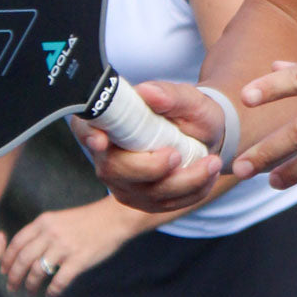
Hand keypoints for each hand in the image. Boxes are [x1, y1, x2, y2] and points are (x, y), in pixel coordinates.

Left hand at [0, 197, 149, 296]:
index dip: (8, 260)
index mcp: (43, 223)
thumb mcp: (60, 219)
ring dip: (30, 285)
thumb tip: (30, 251)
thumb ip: (44, 232)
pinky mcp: (79, 260)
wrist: (114, 219)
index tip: (4, 271)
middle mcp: (50, 234)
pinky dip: (53, 291)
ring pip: (38, 271)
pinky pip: (60, 280)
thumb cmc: (89, 220)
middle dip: (14, 276)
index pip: (17, 243)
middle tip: (11, 287)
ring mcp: (64, 248)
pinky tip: (50, 295)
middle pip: (23, 259)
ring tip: (29, 292)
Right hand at [77, 80, 224, 213]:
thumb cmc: (188, 113)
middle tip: (178, 154)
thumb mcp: (186, 98)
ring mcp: (125, 183)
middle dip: (151, 167)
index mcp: (107, 123)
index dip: (88, 135)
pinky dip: (195, 191)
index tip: (100, 140)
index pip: (85, 129)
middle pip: (118, 171)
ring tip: (212, 161)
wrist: (206, 137)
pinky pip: (170, 204)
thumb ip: (168, 94)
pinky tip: (208, 174)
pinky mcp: (146, 201)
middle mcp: (108, 156)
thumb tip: (149, 93)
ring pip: (149, 192)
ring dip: (186, 180)